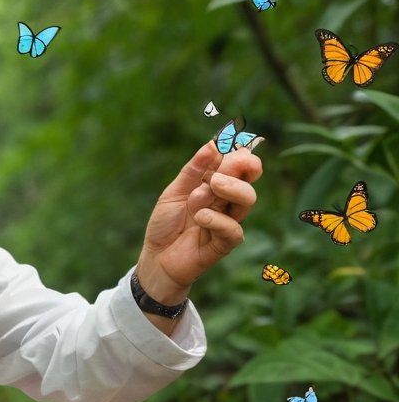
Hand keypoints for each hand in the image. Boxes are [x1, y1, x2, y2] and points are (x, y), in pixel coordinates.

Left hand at [135, 141, 262, 307]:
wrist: (155, 258)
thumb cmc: (165, 224)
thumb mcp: (174, 192)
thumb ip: (193, 171)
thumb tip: (212, 144)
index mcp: (216, 185)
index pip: (238, 164)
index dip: (240, 154)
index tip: (232, 145)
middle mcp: (226, 201)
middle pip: (247, 178)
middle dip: (237, 168)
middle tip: (216, 171)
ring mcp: (227, 221)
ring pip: (247, 200)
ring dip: (230, 189)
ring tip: (207, 189)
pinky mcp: (224, 243)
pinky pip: (233, 229)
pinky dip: (217, 220)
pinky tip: (200, 218)